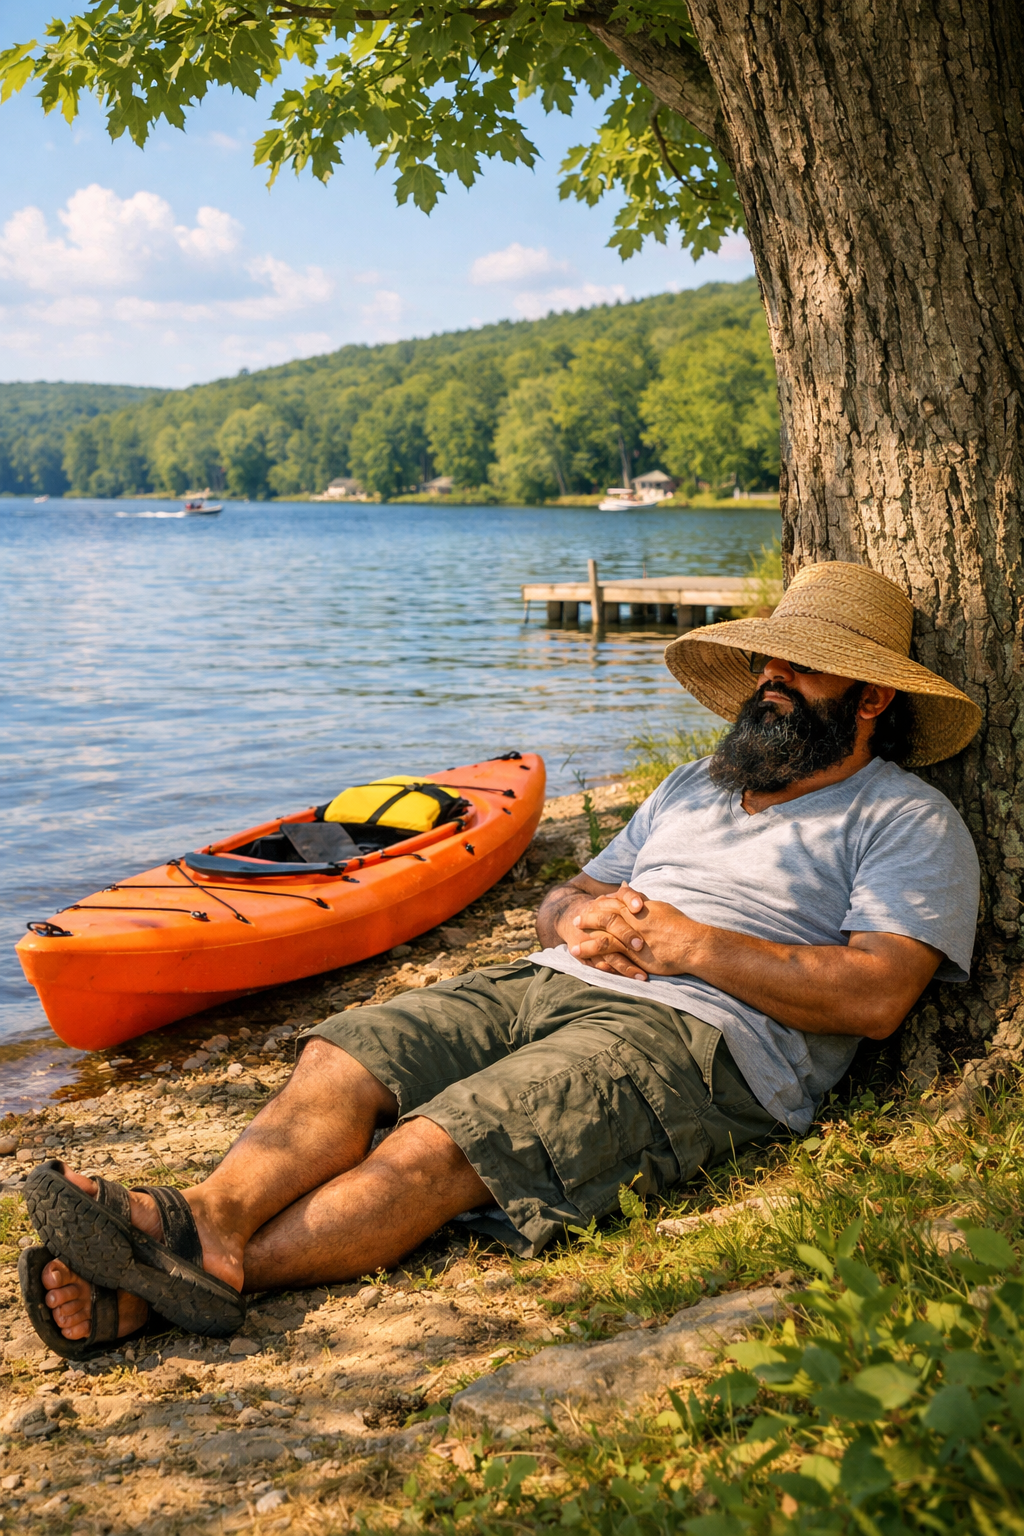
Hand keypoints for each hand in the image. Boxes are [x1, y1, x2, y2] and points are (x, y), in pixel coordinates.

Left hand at [569, 884, 703, 977]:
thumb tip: (635, 895)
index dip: (603, 904)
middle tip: (577, 920)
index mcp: (639, 908)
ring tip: (573, 944)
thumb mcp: (662, 909)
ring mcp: (630, 935)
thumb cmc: (682, 928)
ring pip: (602, 932)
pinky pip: (607, 950)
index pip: (615, 902)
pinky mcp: (631, 951)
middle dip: (589, 917)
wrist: (692, 943)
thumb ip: (646, 902)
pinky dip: (593, 952)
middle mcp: (632, 918)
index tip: (593, 905)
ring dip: (586, 937)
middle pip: (604, 915)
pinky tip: (582, 956)